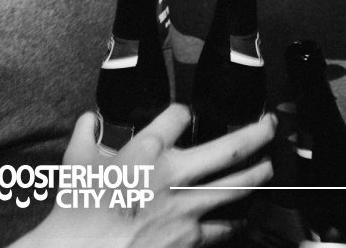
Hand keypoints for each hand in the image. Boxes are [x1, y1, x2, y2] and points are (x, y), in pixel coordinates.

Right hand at [23, 104, 274, 247]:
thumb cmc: (78, 209)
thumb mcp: (75, 163)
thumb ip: (85, 135)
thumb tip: (89, 120)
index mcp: (147, 149)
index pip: (179, 114)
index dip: (184, 111)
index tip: (186, 113)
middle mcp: (175, 173)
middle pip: (231, 147)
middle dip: (257, 133)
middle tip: (270, 125)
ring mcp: (187, 207)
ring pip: (237, 186)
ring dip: (258, 174)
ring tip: (268, 166)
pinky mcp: (191, 238)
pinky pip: (224, 227)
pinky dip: (238, 220)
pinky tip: (245, 216)